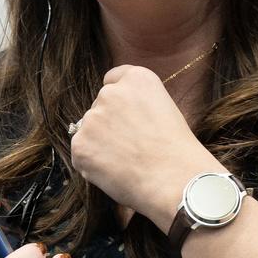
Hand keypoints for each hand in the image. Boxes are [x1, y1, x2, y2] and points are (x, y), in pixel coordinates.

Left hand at [68, 65, 222, 231]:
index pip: (114, 78)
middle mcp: (111, 92)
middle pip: (100, 105)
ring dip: (100, 143)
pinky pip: (82, 153)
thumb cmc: (177, 150)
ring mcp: (92, 117)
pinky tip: (116, 172)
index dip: (119, 100)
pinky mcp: (80, 144)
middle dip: (108, 123)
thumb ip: (137, 104)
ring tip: (126, 162)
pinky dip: (93, 164)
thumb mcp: (165, 109)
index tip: (125, 115)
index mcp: (137, 79)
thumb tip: (119, 118)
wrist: (174, 178)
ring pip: (89, 130)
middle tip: (129, 145)